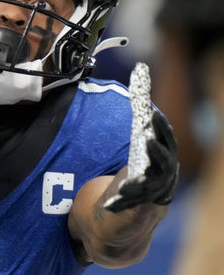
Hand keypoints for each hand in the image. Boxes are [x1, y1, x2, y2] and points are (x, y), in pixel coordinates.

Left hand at [104, 63, 178, 212]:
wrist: (151, 195)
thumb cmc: (148, 154)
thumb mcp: (145, 131)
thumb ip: (141, 103)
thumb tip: (140, 69)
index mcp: (165, 151)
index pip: (166, 137)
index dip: (161, 127)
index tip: (152, 115)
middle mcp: (164, 171)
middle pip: (164, 160)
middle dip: (157, 149)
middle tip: (147, 139)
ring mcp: (153, 190)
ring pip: (149, 186)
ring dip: (140, 182)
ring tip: (132, 179)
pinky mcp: (138, 205)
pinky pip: (129, 206)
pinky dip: (120, 205)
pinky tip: (108, 205)